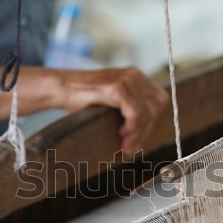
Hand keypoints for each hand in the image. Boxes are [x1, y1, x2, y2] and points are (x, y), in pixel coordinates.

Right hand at [54, 67, 169, 153]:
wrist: (62, 88)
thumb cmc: (84, 98)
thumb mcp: (114, 102)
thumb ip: (131, 111)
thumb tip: (144, 134)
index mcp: (136, 76)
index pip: (160, 101)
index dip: (153, 121)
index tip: (140, 137)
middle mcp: (134, 75)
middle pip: (157, 107)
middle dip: (147, 130)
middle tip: (133, 146)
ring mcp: (126, 80)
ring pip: (147, 113)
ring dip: (138, 133)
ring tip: (125, 144)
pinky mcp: (117, 88)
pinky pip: (136, 113)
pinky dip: (132, 127)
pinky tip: (121, 133)